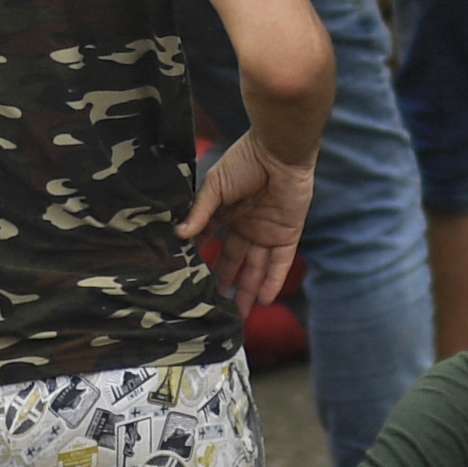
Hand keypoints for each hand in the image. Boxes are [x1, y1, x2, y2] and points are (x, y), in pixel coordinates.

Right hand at [181, 135, 315, 309]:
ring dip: (248, 290)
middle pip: (233, 260)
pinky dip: (273, 281)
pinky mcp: (288, 234)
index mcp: (224, 211)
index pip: (209, 241)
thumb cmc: (244, 161)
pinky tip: (263, 300)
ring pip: (256, 267)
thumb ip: (201, 212)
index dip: (199, 259)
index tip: (187, 279)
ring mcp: (267, 231)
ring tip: (237, 315)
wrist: (279, 151)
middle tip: (212, 307)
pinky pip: (281, 263)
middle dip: (223, 282)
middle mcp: (245, 225)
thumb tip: (179, 235)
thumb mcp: (216, 186)